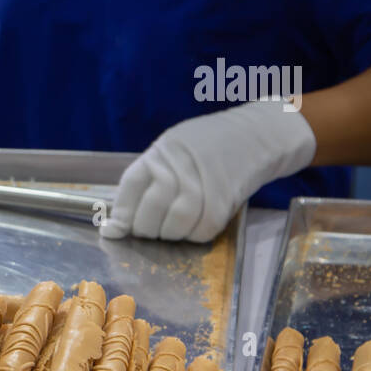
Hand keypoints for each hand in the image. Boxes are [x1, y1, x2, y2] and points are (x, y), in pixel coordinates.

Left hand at [100, 101, 316, 241]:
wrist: (257, 135)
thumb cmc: (209, 145)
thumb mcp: (172, 149)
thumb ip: (146, 180)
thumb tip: (118, 220)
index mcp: (160, 152)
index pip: (129, 188)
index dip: (120, 215)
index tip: (114, 230)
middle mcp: (178, 167)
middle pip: (148, 214)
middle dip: (145, 229)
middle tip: (151, 228)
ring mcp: (202, 185)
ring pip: (173, 227)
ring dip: (169, 234)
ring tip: (173, 226)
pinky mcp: (223, 203)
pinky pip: (199, 232)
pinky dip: (193, 235)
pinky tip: (195, 224)